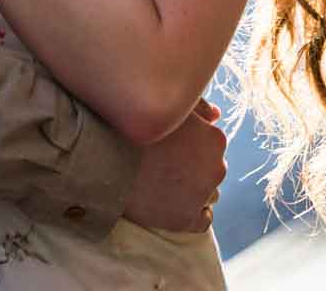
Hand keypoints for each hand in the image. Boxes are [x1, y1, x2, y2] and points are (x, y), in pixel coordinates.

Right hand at [121, 108, 226, 233]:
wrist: (109, 157)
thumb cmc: (140, 125)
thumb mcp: (170, 106)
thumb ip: (199, 106)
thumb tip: (216, 116)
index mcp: (215, 139)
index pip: (213, 146)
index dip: (193, 145)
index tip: (173, 146)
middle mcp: (216, 168)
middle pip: (211, 170)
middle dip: (195, 168)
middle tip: (167, 164)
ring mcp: (201, 195)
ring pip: (208, 194)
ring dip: (193, 189)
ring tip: (166, 182)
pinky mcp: (186, 219)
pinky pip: (202, 220)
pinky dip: (193, 213)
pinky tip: (175, 203)